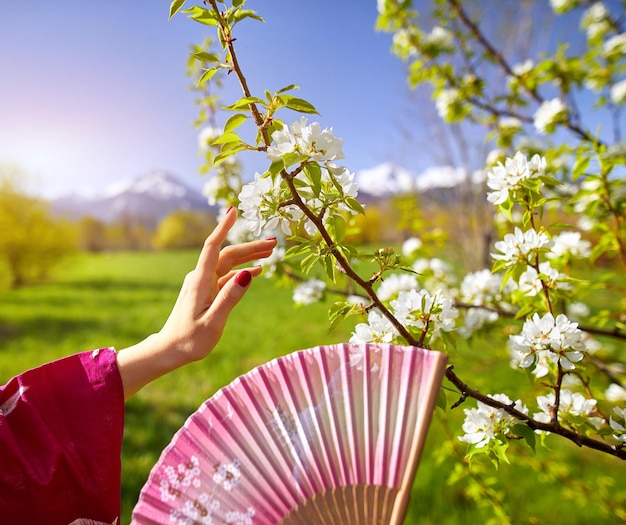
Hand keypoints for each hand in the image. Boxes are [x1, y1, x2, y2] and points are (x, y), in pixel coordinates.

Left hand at [116, 207, 276, 398]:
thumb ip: (230, 298)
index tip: (233, 209)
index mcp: (201, 281)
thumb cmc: (190, 340)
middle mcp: (201, 277)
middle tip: (274, 243)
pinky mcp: (206, 291)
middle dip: (250, 246)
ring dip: (248, 256)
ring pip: (228, 264)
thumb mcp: (213, 322)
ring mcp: (203, 283)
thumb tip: (247, 273)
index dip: (224, 227)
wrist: (170, 350)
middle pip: (228, 254)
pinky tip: (257, 271)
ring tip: (271, 253)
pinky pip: (226, 275)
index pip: (213, 246)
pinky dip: (242, 271)